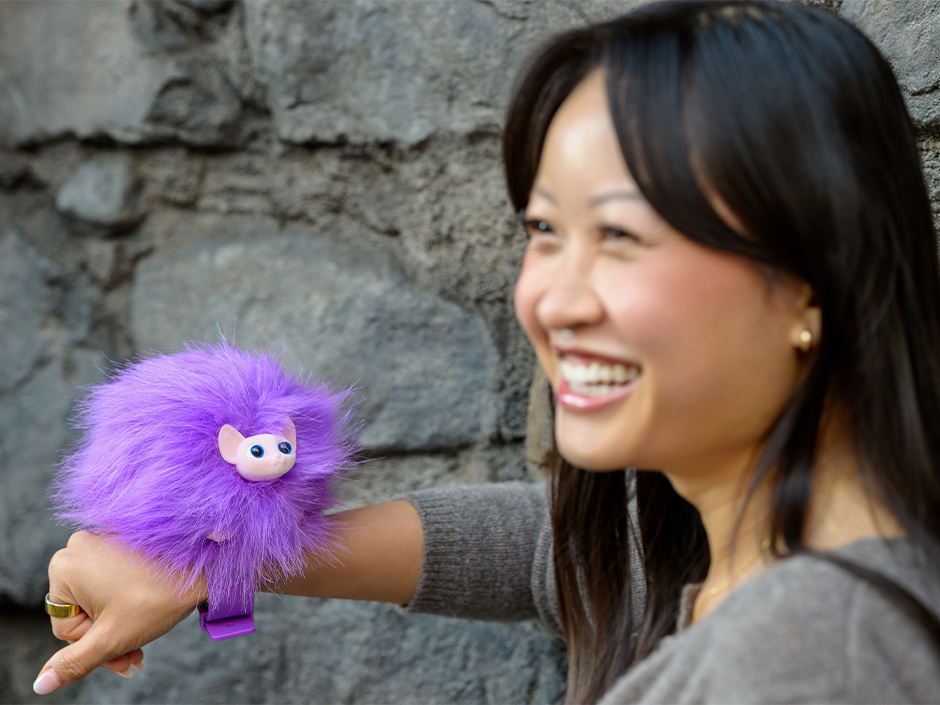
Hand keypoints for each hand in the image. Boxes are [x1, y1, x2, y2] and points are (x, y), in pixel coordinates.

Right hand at [33, 531, 206, 694]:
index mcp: (63, 566)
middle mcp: (78, 547)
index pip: (66, 626)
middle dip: (109, 637)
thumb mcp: (111, 638)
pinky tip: (147, 612)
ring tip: (144, 638)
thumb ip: (74, 662)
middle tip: (136, 656)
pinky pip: (114, 578)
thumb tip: (40, 685)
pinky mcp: (123, 539)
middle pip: (84, 611)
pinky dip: (126, 600)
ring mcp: (102, 540)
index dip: (95, 646)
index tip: (124, 657)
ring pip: (100, 598)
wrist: (206, 566)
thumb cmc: (158, 598)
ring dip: (119, 623)